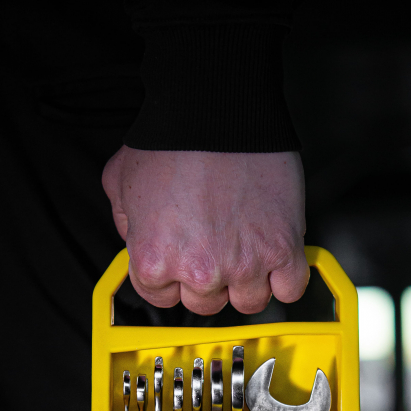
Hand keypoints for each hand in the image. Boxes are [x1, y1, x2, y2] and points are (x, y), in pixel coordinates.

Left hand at [102, 146, 308, 315]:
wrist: (217, 107)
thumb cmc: (171, 137)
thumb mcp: (120, 181)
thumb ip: (126, 222)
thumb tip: (138, 238)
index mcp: (154, 261)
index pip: (161, 298)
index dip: (172, 277)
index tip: (183, 258)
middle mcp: (199, 271)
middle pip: (206, 303)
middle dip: (209, 278)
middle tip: (215, 243)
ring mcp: (243, 264)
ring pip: (249, 302)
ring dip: (248, 281)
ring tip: (246, 248)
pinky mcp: (282, 249)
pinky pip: (290, 289)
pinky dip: (285, 279)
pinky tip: (277, 258)